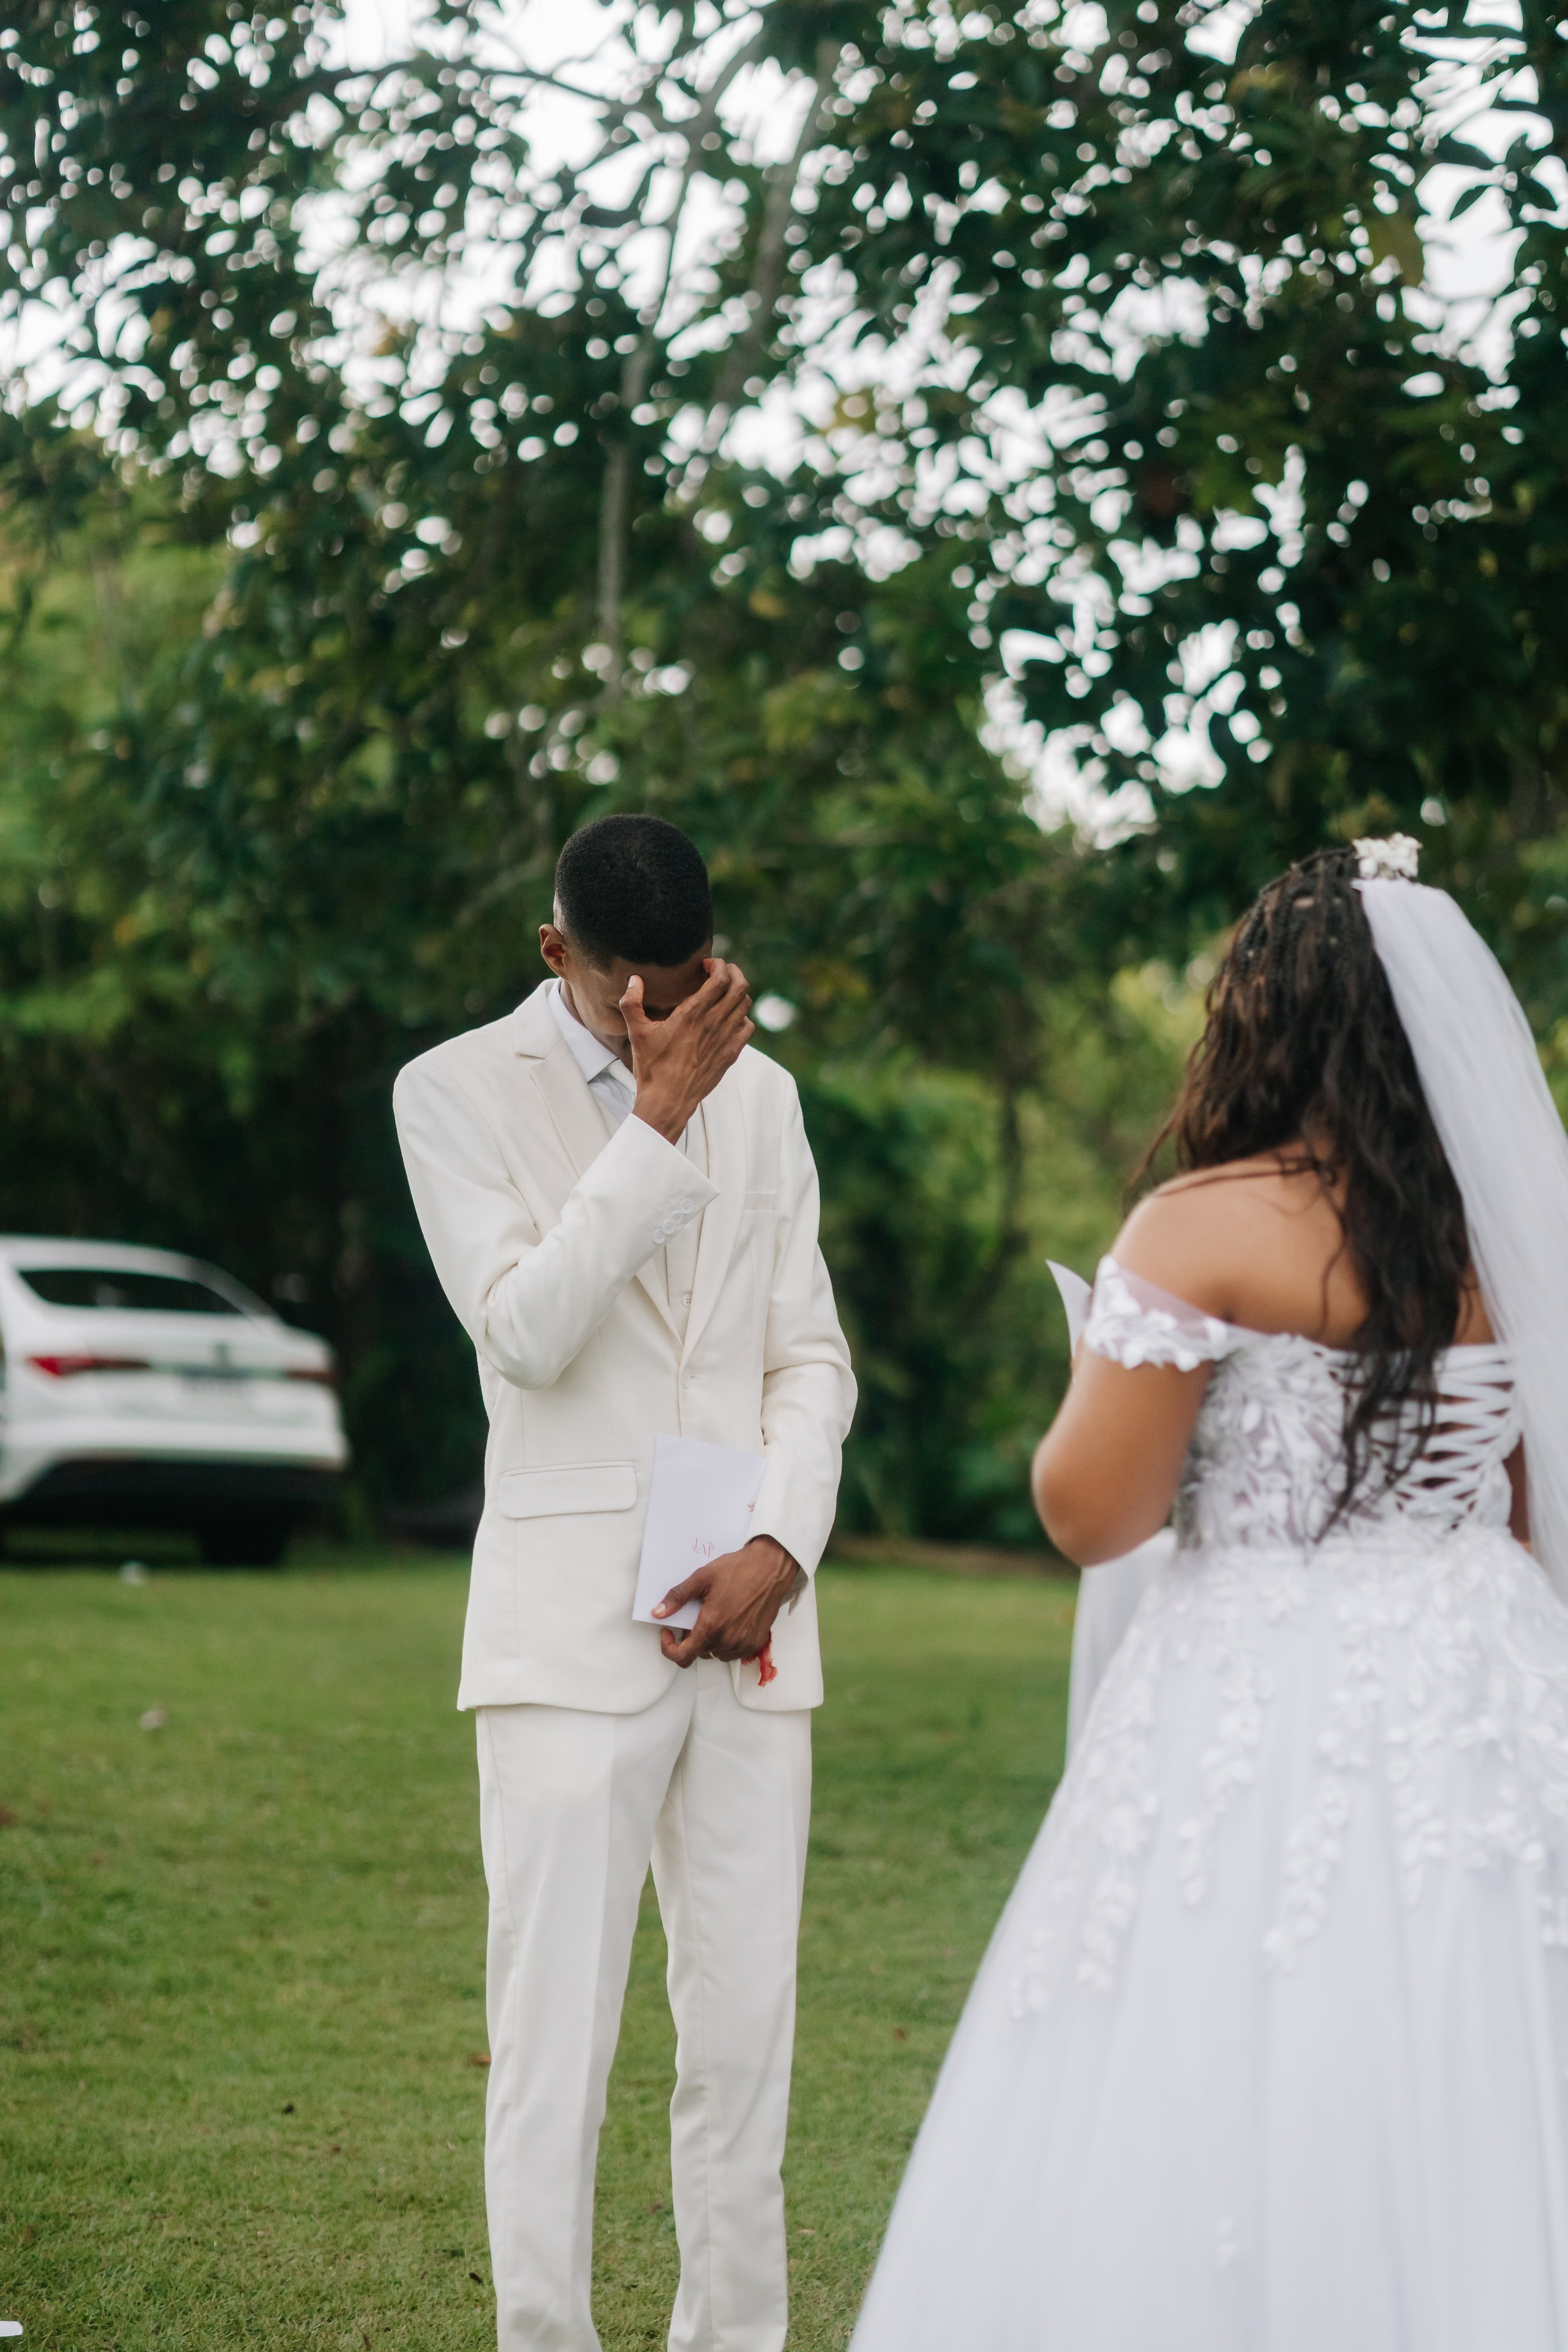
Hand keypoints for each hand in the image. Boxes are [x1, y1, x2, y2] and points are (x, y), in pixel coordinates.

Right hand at [623, 960, 753, 1143]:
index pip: (720, 978)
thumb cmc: (652, 1067)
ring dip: (737, 992)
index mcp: (692, 1014)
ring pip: (745, 1005)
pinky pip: (747, 1027)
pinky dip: (742, 1017)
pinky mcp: (731, 1054)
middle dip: (733, 972)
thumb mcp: (636, 1033)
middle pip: (740, 986)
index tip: (708, 964)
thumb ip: (631, 1003)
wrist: (668, 1100)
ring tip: (725, 992)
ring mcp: (725, 1039)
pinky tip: (729, 1018)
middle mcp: (713, 1024)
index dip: (719, 965)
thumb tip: (633, 980)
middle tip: (721, 971)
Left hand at [653, 1535, 799, 1666]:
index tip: (668, 1633)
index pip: (683, 1657)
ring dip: (709, 1642)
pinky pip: (733, 1652)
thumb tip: (657, 1612)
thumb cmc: (738, 1569)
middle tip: (694, 1616)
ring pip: (715, 1653)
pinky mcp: (756, 1642)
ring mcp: (743, 1644)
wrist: (772, 1568)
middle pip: (698, 1653)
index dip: (669, 1648)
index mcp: (711, 1626)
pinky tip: (729, 1621)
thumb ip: (677, 1597)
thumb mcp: (702, 1578)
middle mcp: (727, 1640)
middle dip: (691, 1639)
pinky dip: (726, 1642)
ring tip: (713, 1617)